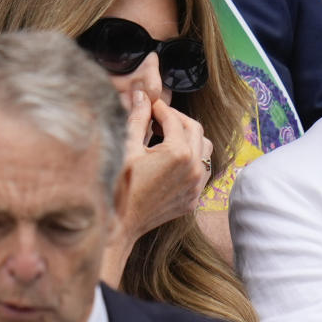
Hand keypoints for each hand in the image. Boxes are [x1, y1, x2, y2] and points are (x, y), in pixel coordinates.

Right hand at [118, 88, 212, 242]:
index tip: (149, 104)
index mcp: (178, 153)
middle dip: (177, 119)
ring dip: (189, 137)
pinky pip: (202, 170)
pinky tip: (173, 158)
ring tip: (166, 136)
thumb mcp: (127, 148)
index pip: (174, 120)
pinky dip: (192, 158)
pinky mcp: (193, 198)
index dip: (160, 108)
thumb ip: (138, 118)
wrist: (119, 226)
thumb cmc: (117, 187)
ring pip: (205, 149)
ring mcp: (196, 185)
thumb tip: (142, 95)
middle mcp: (194, 168)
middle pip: (195, 129)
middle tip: (158, 116)